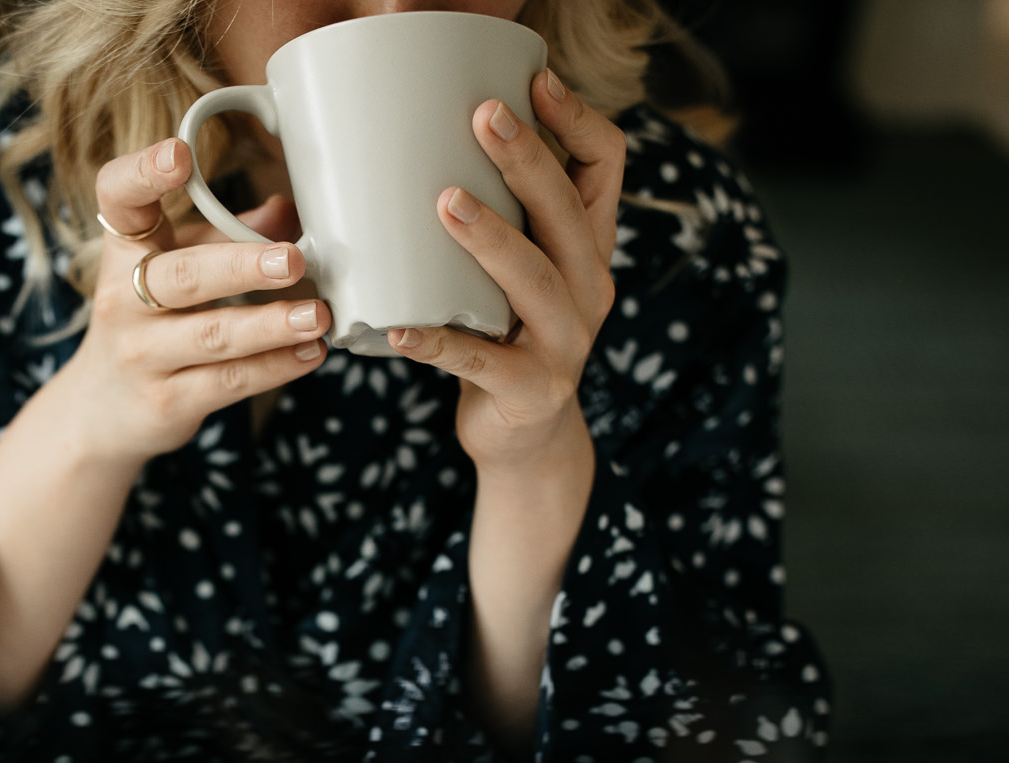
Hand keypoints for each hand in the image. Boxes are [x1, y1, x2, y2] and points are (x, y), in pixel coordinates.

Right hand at [59, 138, 329, 463]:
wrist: (100, 410)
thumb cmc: (147, 323)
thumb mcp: (178, 267)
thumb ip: (229, 237)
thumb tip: (287, 211)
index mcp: (124, 250)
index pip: (119, 200)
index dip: (142, 173)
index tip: (178, 155)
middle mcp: (123, 299)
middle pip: (183, 276)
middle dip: (240, 266)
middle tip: (291, 260)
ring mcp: (142, 354)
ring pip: (211, 335)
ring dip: (270, 325)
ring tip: (317, 315)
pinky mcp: (166, 401)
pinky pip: (227, 382)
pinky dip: (274, 367)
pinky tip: (310, 353)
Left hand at [389, 68, 624, 477]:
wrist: (525, 436)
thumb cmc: (506, 334)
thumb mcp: (515, 272)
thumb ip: (498, 219)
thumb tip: (419, 145)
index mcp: (588, 247)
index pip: (606, 168)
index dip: (577, 121)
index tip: (534, 81)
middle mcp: (590, 287)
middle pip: (567, 214)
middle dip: (528, 162)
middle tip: (485, 117)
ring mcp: (567, 342)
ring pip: (534, 280)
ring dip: (492, 239)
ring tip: (446, 203)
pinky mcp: (532, 390)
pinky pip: (480, 362)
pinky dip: (438, 344)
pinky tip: (401, 330)